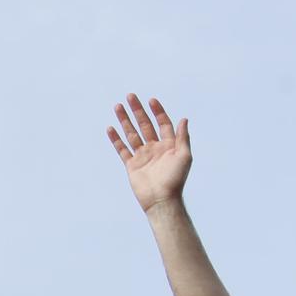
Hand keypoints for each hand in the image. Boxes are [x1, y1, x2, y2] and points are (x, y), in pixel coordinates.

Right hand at [107, 94, 189, 213]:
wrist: (161, 199)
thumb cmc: (176, 179)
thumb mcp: (184, 156)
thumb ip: (182, 137)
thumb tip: (183, 118)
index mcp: (168, 144)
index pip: (162, 123)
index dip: (157, 111)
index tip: (151, 100)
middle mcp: (154, 147)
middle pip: (144, 125)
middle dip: (137, 110)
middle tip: (130, 96)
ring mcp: (142, 155)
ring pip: (131, 133)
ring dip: (125, 120)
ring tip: (117, 107)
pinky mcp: (131, 165)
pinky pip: (122, 149)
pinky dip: (116, 139)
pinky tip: (110, 128)